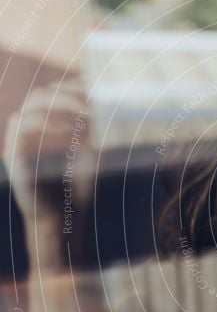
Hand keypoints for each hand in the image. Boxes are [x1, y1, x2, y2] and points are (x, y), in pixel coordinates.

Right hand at [3, 81, 94, 265]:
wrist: (61, 224)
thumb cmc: (76, 191)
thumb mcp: (89, 155)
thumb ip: (92, 131)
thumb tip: (107, 104)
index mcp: (43, 128)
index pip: (52, 93)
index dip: (73, 88)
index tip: (97, 93)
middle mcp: (27, 132)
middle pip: (41, 95)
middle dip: (68, 96)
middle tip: (91, 106)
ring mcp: (18, 143)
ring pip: (31, 107)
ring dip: (60, 107)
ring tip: (84, 119)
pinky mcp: (13, 157)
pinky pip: (22, 127)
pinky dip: (47, 125)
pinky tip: (70, 133)